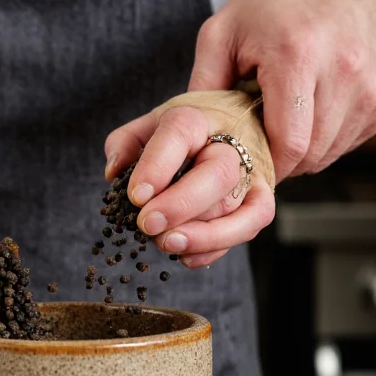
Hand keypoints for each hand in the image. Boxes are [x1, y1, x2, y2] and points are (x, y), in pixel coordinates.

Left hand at [105, 99, 274, 267]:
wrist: (235, 126)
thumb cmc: (185, 132)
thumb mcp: (148, 126)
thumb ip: (124, 143)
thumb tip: (114, 173)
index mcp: (196, 119)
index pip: (180, 134)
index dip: (157, 165)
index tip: (136, 195)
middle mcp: (230, 144)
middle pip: (218, 174)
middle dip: (181, 204)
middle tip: (147, 225)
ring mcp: (252, 172)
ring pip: (238, 206)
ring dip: (201, 234)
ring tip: (165, 243)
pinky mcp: (261, 198)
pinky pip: (251, 226)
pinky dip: (218, 247)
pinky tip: (186, 256)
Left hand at [189, 0, 375, 179]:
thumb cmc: (278, 7)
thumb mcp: (223, 32)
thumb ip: (203, 85)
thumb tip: (189, 136)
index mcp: (298, 56)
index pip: (288, 142)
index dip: (263, 164)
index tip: (243, 161)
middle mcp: (343, 73)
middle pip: (307, 154)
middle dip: (277, 160)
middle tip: (256, 142)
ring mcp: (370, 90)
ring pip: (326, 156)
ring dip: (298, 154)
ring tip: (281, 123)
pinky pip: (344, 146)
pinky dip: (321, 143)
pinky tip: (307, 116)